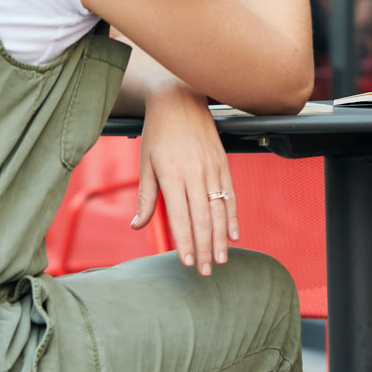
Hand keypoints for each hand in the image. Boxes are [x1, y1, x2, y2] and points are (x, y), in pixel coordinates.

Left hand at [131, 89, 237, 275]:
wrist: (180, 99)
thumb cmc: (158, 133)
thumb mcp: (146, 164)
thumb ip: (146, 197)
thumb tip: (137, 226)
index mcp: (172, 175)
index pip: (181, 217)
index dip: (185, 243)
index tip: (188, 264)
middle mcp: (195, 173)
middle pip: (203, 218)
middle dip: (205, 248)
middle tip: (207, 272)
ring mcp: (212, 168)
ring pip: (220, 210)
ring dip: (221, 238)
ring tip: (221, 259)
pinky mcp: (223, 163)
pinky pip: (231, 195)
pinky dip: (233, 216)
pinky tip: (233, 234)